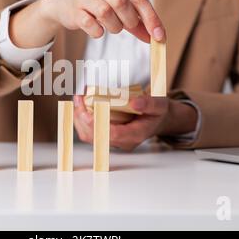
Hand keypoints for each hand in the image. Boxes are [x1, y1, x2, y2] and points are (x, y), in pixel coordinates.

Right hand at [39, 0, 165, 42]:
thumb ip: (138, 21)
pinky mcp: (73, 10)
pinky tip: (97, 30)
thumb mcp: (119, 7)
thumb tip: (156, 38)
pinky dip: (97, 32)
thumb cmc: (97, 3)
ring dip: (114, 26)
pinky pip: (89, 24)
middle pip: (121, 2)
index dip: (150, 18)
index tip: (159, 35)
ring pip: (105, 12)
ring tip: (111, 27)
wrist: (64, 2)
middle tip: (128, 27)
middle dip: (130, 20)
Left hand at [73, 95, 197, 150]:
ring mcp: (113, 141)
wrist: (158, 120)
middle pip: (95, 136)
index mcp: (135, 135)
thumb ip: (149, 103)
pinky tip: (80, 104)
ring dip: (79, 117)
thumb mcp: (160, 105)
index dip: (97, 124)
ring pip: (88, 135)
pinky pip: (89, 131)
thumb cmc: (158, 112)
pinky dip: (81, 118)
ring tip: (78, 98)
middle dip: (82, 117)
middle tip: (78, 97)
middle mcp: (122, 142)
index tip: (86, 110)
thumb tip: (134, 103)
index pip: (112, 134)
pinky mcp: (106, 136)